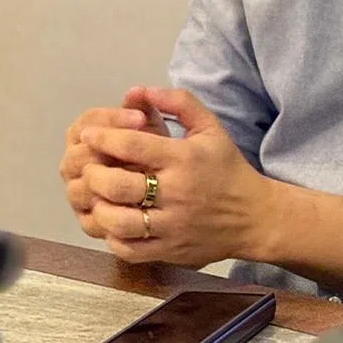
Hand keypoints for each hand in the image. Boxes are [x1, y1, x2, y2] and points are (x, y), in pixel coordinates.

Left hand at [78, 88, 273, 267]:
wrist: (254, 217)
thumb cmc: (227, 167)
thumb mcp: (210, 126)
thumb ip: (178, 102)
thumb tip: (140, 91)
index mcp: (184, 158)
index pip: (133, 145)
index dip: (104, 137)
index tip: (88, 134)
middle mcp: (175, 193)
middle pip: (119, 185)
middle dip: (94, 173)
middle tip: (87, 166)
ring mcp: (171, 226)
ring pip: (119, 222)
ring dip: (99, 207)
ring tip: (96, 195)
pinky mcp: (169, 251)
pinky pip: (130, 250)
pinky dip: (112, 237)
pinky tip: (111, 222)